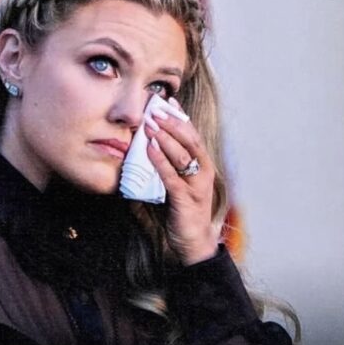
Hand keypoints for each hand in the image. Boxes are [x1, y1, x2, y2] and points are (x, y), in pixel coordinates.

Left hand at [144, 98, 218, 264]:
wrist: (193, 243)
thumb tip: (140, 155)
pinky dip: (161, 160)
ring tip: (151, 123)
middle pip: (190, 139)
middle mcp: (203, 172)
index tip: (168, 101)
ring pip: (183, 154)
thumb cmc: (182, 213)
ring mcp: (196, 185)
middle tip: (156, 107)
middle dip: (173, 121)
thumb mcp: (174, 186)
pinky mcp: (186, 199)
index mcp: (201, 166)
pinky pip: (172, 176)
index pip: (192, 135)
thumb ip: (163, 170)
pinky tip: (150, 149)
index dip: (180, 116)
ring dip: (166, 136)